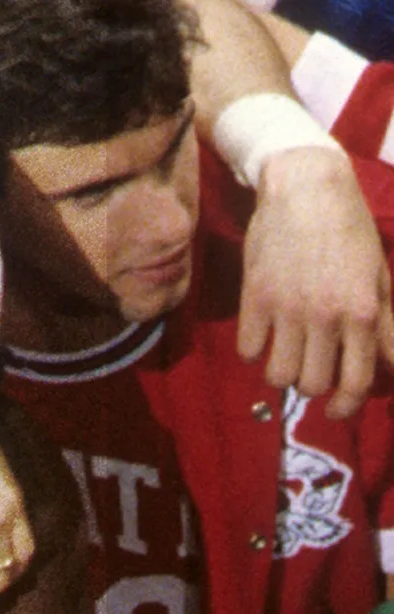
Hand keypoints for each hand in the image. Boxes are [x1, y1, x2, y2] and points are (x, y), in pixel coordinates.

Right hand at [241, 146, 393, 419]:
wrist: (306, 188)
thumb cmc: (349, 230)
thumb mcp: (380, 275)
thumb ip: (386, 323)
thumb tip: (388, 365)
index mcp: (364, 311)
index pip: (357, 381)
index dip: (347, 406)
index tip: (337, 411)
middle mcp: (326, 315)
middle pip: (313, 384)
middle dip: (312, 387)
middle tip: (310, 374)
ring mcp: (287, 308)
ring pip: (278, 375)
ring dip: (281, 373)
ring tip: (285, 356)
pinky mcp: (254, 298)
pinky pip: (248, 349)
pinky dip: (254, 350)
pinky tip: (263, 334)